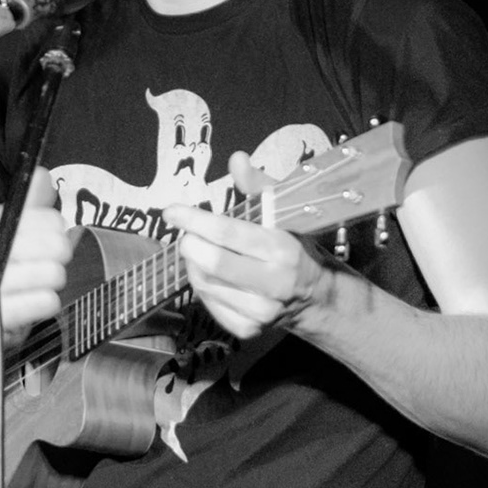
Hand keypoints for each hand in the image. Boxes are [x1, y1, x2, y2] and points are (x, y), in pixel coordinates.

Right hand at [0, 166, 74, 342]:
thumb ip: (25, 212)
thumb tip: (41, 177)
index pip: (48, 216)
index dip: (55, 232)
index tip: (45, 244)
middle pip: (57, 243)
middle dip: (58, 261)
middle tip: (41, 272)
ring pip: (54, 272)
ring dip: (50, 288)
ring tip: (31, 294)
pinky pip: (46, 301)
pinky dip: (44, 308)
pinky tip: (28, 310)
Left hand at [170, 151, 325, 340]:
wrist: (316, 297)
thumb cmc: (296, 246)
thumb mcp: (284, 212)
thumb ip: (258, 186)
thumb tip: (236, 159)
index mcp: (283, 249)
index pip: (227, 233)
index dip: (195, 220)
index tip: (172, 211)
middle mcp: (273, 283)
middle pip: (212, 263)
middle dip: (190, 244)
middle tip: (187, 234)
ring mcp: (259, 311)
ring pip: (204, 283)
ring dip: (194, 263)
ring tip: (201, 251)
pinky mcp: (247, 329)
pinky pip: (208, 303)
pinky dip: (202, 284)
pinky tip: (211, 273)